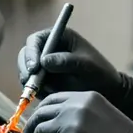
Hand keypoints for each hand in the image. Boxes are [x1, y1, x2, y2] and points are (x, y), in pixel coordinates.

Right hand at [17, 28, 132, 118]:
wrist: (107, 92)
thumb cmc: (100, 73)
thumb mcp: (86, 65)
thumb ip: (66, 61)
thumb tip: (44, 61)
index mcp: (59, 37)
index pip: (36, 40)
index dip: (31, 53)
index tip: (34, 68)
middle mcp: (48, 49)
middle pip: (25, 55)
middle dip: (25, 69)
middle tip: (30, 83)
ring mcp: (44, 65)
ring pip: (26, 72)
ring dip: (29, 82)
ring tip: (42, 91)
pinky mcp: (44, 80)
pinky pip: (32, 85)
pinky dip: (35, 91)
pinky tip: (47, 95)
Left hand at [22, 91, 132, 132]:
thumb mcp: (104, 115)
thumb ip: (81, 114)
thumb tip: (56, 124)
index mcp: (85, 97)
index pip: (51, 100)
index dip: (41, 114)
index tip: (38, 126)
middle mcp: (75, 107)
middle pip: (40, 114)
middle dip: (32, 130)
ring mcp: (69, 125)